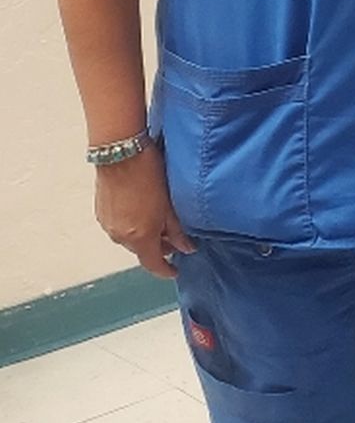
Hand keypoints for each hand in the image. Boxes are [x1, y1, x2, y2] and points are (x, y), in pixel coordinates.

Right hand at [94, 148, 194, 278]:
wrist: (120, 152)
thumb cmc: (147, 173)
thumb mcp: (168, 205)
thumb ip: (177, 231)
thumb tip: (186, 247)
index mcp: (139, 237)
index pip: (153, 264)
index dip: (166, 270)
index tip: (175, 269)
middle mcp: (120, 236)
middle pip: (141, 251)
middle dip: (157, 248)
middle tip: (172, 238)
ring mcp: (108, 225)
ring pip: (129, 239)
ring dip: (143, 235)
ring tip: (157, 220)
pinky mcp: (101, 213)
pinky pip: (119, 227)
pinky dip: (131, 225)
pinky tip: (141, 211)